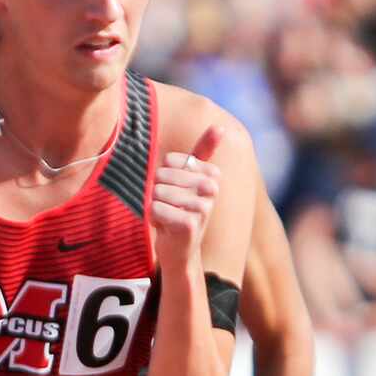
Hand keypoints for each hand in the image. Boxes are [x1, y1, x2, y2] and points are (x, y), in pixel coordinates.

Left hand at [151, 125, 221, 265]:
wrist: (180, 249)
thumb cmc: (181, 210)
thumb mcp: (189, 179)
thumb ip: (203, 152)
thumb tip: (222, 127)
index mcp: (212, 175)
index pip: (168, 162)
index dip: (162, 177)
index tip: (173, 193)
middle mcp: (211, 189)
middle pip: (161, 175)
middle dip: (156, 193)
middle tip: (169, 208)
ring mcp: (203, 208)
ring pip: (158, 192)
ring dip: (154, 206)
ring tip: (167, 217)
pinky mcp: (190, 225)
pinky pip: (156, 209)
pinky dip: (154, 218)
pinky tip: (165, 228)